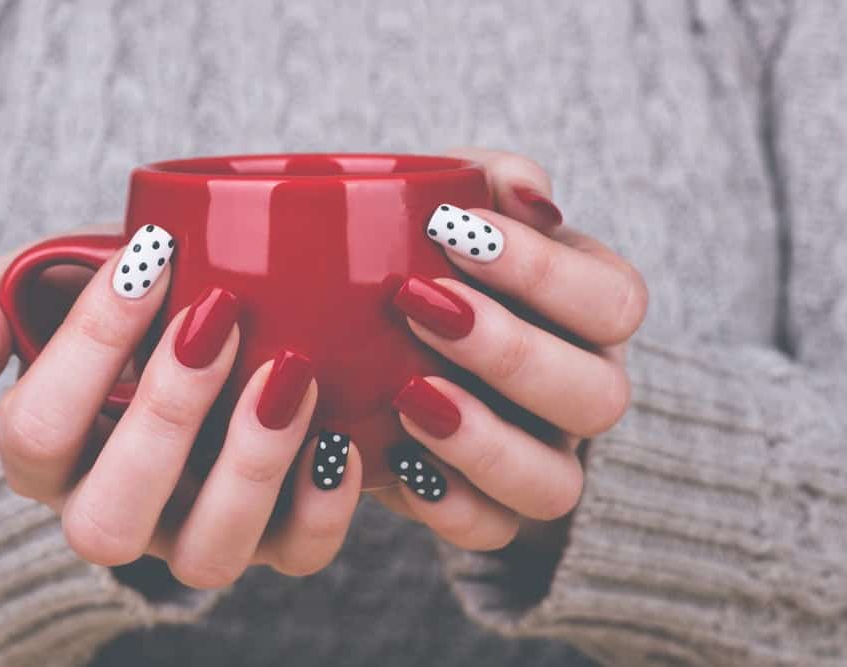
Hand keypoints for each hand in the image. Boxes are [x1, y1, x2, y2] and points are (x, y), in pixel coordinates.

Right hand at [0, 225, 361, 586]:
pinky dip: (323, 505)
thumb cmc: (133, 290)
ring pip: (206, 556)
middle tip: (219, 315)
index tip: (151, 258)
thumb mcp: (45, 277)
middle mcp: (114, 509)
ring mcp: (193, 531)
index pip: (35, 431)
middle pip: (109, 518)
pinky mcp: (274, 536)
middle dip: (166, 413)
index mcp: (48, 456)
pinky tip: (338, 434)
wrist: (215, 305)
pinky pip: (298, 556)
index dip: (89, 346)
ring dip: (249, 465)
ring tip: (290, 371)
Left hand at [371, 147, 647, 550]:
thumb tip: (527, 195)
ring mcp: (542, 456)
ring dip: (483, 441)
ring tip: (409, 393)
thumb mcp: (459, 203)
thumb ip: (493, 182)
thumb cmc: (433, 256)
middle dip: (509, 351)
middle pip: (598, 397)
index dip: (543, 272)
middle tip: (416, 303)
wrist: (386, 332)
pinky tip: (399, 459)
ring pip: (556, 484)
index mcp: (592, 313)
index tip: (452, 231)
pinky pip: (492, 531)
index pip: (615, 301)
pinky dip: (448, 503)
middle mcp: (583, 390)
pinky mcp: (487, 506)